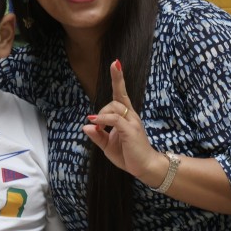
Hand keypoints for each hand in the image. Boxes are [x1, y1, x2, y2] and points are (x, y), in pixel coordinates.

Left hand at [82, 60, 159, 179]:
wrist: (145, 168)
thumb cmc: (129, 155)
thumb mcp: (107, 145)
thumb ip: (97, 135)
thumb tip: (85, 126)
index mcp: (127, 117)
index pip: (121, 93)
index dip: (118, 78)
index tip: (115, 63)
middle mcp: (131, 116)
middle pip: (115, 99)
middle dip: (102, 110)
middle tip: (99, 128)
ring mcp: (132, 122)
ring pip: (114, 106)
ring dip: (102, 116)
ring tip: (100, 130)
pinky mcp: (131, 130)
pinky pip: (114, 119)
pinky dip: (103, 120)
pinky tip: (97, 124)